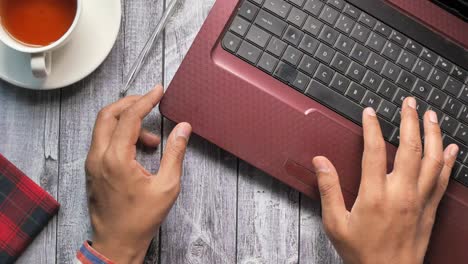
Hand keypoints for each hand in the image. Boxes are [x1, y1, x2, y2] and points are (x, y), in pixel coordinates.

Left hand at [85, 85, 191, 263]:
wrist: (117, 242)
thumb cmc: (140, 219)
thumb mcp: (166, 186)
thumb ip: (175, 153)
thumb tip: (183, 129)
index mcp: (116, 158)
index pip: (130, 117)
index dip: (146, 100)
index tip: (157, 91)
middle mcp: (99, 156)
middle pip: (108, 114)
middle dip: (130, 103)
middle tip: (149, 101)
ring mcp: (92, 163)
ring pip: (103, 126)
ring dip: (127, 122)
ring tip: (152, 140)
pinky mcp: (92, 169)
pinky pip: (103, 140)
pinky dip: (120, 135)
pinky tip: (139, 150)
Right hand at [312, 97, 458, 263]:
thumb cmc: (362, 252)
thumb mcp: (335, 223)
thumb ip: (329, 189)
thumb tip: (321, 162)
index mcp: (375, 195)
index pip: (375, 151)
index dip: (373, 127)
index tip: (370, 112)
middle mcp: (401, 194)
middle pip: (410, 149)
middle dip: (410, 121)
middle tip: (409, 103)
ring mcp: (419, 200)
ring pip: (432, 160)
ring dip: (433, 135)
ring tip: (431, 116)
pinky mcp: (430, 209)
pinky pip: (444, 180)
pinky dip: (449, 161)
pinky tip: (451, 149)